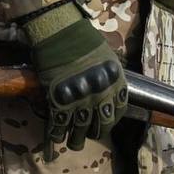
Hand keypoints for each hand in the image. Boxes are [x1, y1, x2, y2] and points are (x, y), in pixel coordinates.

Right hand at [24, 1, 127, 160]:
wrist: (60, 31)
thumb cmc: (84, 40)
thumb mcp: (107, 58)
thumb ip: (108, 79)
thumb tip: (107, 97)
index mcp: (116, 81)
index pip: (118, 112)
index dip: (110, 121)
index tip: (102, 124)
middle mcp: (101, 93)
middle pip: (100, 125)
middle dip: (93, 133)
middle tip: (86, 135)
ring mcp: (80, 98)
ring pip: (79, 129)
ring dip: (74, 139)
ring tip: (71, 142)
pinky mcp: (59, 99)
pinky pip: (59, 123)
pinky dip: (56, 132)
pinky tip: (55, 135)